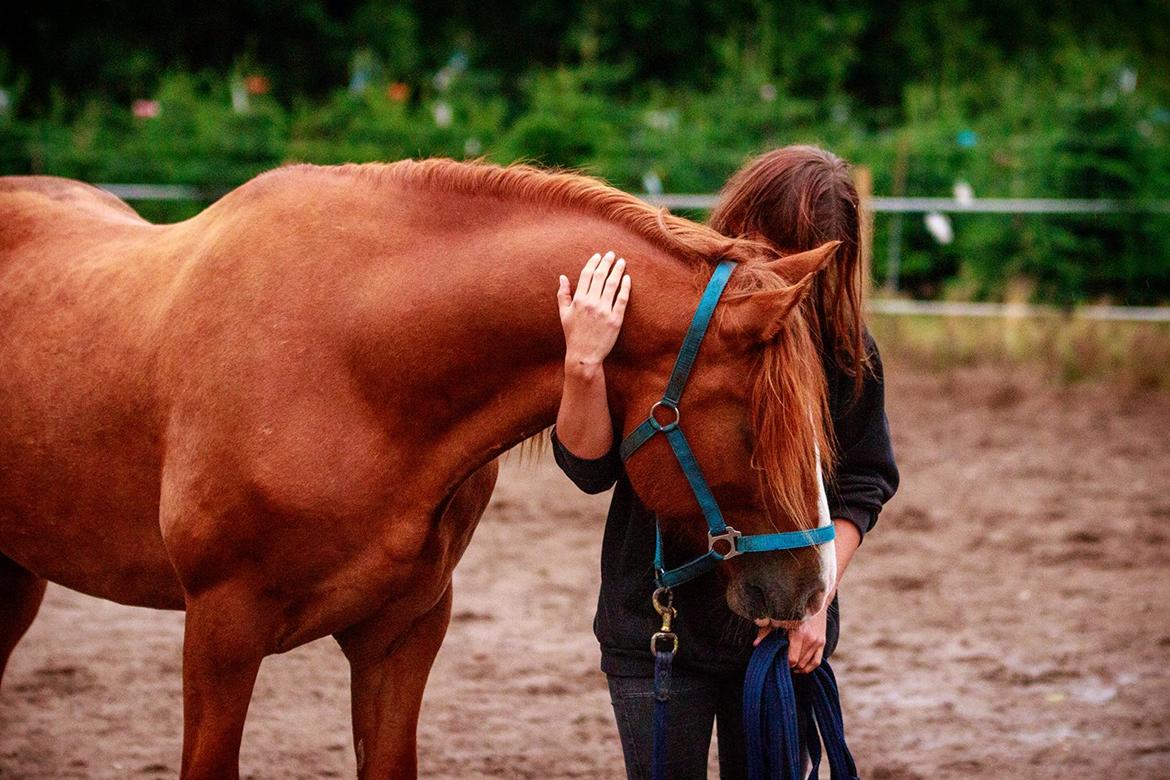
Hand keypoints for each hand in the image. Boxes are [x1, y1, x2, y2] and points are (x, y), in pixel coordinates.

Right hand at [556, 251, 630, 369]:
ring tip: (621, 262)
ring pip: (612, 285)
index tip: (598, 256)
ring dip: (617, 271)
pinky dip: (625, 288)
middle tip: (611, 254)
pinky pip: (622, 299)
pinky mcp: (615, 319)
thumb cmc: (573, 335)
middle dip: (606, 262)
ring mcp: (604, 311)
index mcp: (579, 300)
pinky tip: (627, 279)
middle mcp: (591, 303)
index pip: (586, 275)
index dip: (593, 263)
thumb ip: (563, 294)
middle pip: (600, 276)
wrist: (584, 356)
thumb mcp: (564, 314)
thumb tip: (562, 277)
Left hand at [753, 604, 828, 674]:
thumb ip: (765, 631)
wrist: (814, 601)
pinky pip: (816, 662)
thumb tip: (755, 644)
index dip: (784, 663)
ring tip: (789, 666)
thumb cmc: (792, 610)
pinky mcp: (822, 642)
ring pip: (807, 664)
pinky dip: (808, 668)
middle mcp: (809, 639)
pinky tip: (800, 667)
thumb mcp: (777, 618)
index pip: (792, 659)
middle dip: (790, 666)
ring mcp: (817, 641)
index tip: (778, 661)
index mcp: (798, 633)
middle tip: (781, 663)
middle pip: (799, 663)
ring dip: (798, 668)